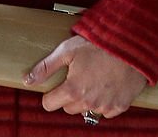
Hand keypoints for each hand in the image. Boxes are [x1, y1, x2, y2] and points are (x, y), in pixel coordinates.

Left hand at [25, 35, 146, 120]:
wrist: (129, 46)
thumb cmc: (98, 45)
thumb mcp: (67, 50)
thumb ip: (46, 67)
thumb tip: (28, 79)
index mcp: (73, 90)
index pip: (50, 104)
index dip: (49, 95)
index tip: (53, 87)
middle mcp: (88, 103)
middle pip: (68, 108)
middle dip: (68, 95)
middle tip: (75, 77)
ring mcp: (105, 106)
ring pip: (87, 110)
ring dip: (86, 100)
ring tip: (92, 79)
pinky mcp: (120, 106)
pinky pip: (105, 111)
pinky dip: (103, 102)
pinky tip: (105, 85)